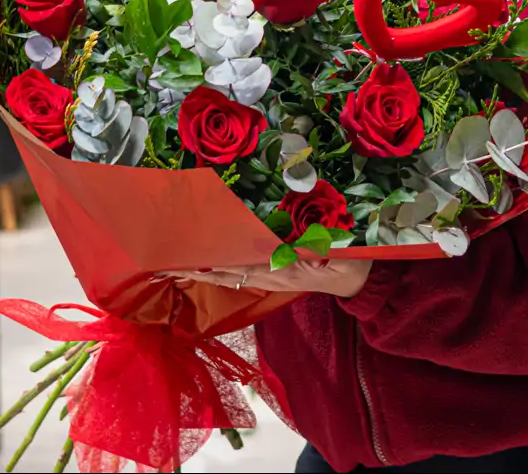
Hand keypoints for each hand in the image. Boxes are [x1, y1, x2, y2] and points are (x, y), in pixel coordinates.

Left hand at [157, 258, 372, 298]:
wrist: (360, 280)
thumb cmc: (355, 261)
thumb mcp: (345, 255)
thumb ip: (321, 249)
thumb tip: (290, 247)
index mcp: (288, 269)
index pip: (244, 265)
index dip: (217, 262)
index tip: (191, 259)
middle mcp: (274, 274)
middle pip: (229, 273)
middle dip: (199, 269)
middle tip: (166, 265)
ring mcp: (273, 275)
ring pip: (231, 274)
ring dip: (203, 271)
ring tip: (174, 267)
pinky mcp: (276, 273)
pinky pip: (242, 272)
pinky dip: (219, 269)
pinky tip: (203, 266)